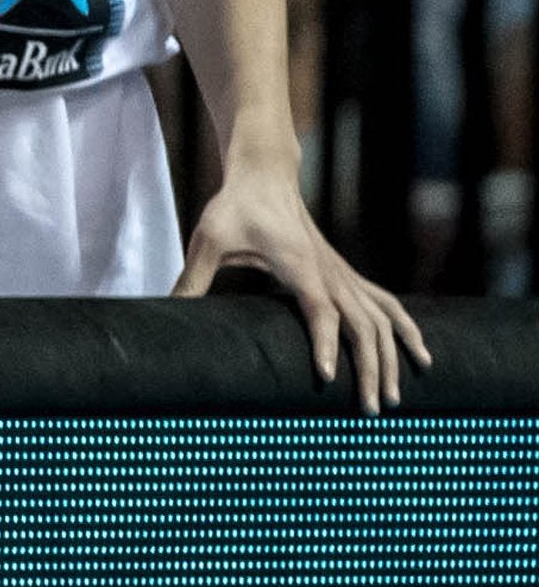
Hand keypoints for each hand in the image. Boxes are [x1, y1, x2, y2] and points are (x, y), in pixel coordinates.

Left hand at [176, 157, 425, 411]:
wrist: (264, 175)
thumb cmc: (234, 207)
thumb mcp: (207, 239)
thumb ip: (192, 277)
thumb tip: (165, 307)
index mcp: (300, 266)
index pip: (320, 312)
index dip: (326, 344)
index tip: (330, 378)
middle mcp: (330, 273)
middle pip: (363, 326)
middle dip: (372, 369)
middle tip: (372, 411)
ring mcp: (343, 273)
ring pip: (381, 319)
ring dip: (394, 357)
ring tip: (397, 396)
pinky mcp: (345, 274)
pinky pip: (386, 303)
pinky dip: (405, 329)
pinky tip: (421, 355)